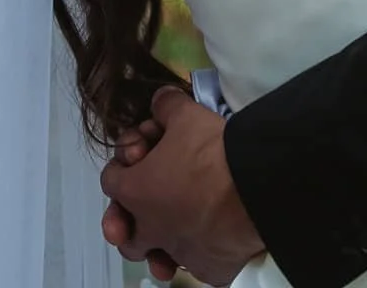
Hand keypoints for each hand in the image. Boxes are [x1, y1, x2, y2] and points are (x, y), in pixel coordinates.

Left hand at [99, 89, 264, 284]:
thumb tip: (160, 99)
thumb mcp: (187, 115)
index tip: (144, 150)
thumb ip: (167, 106)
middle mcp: (149, 228)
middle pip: (123, 231)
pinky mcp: (208, 268)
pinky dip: (199, 255)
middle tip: (147, 201)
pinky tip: (210, 242)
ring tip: (173, 234)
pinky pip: (197, 266)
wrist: (256, 187)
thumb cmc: (213, 151)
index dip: (125, 162)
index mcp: (134, 191)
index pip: (111, 180)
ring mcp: (177, 251)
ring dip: (159, 245)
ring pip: (154, 257)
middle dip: (129, 217)